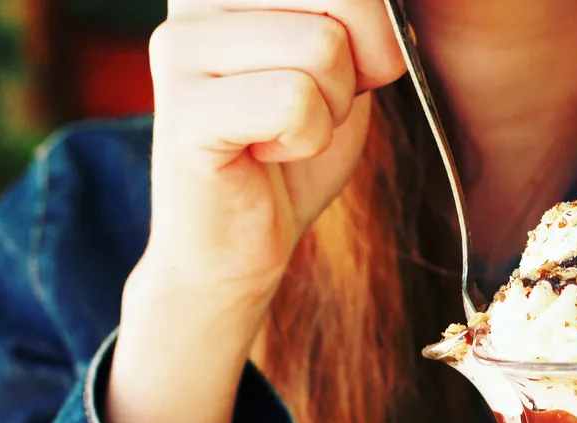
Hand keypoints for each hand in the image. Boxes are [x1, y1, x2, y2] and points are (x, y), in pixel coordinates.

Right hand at [107, 0, 404, 422]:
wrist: (237, 244)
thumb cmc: (294, 153)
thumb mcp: (345, 70)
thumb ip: (363, 22)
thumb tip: (395, 9)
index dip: (376, 36)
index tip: (332, 78)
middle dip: (357, 72)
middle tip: (310, 110)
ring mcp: (181, 45)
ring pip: (324, 48)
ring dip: (328, 112)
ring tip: (282, 133)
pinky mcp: (184, 109)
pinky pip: (295, 102)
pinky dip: (304, 141)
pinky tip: (265, 153)